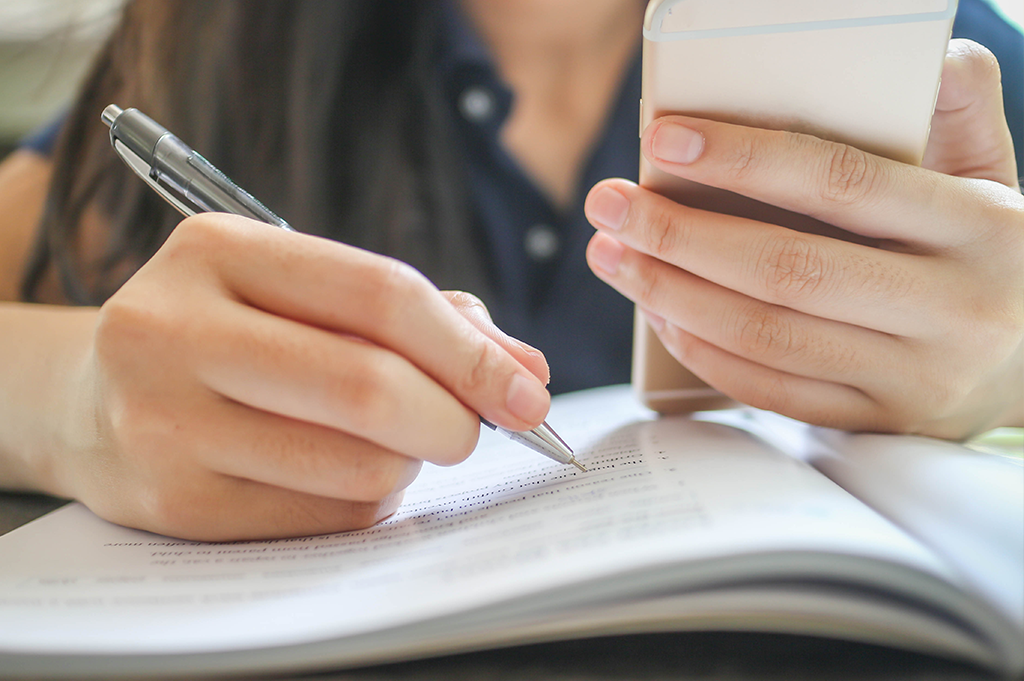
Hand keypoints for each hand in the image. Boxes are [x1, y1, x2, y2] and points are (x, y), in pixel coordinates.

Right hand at [62, 214, 549, 539]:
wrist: (92, 399)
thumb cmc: (228, 334)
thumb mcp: (303, 294)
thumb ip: (419, 316)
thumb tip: (523, 368)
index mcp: (218, 251)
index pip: (380, 295)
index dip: (471, 349)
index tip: (528, 389)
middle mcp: (175, 329)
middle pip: (369, 387)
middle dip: (454, 418)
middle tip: (476, 430)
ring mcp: (162, 421)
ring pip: (357, 465)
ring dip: (408, 462)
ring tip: (390, 442)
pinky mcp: (172, 503)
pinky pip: (326, 518)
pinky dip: (367, 502)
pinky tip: (343, 474)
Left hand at [584, 40, 1022, 438]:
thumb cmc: (994, 256)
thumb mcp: (995, 177)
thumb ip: (960, 110)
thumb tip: (927, 49)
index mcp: (980, 228)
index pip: (841, 183)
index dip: (744, 159)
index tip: (664, 139)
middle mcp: (952, 310)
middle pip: (786, 268)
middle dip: (679, 234)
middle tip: (610, 206)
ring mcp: (916, 379)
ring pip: (768, 334)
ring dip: (673, 295)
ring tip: (615, 258)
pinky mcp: (881, 424)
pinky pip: (774, 391)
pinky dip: (706, 352)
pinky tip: (662, 316)